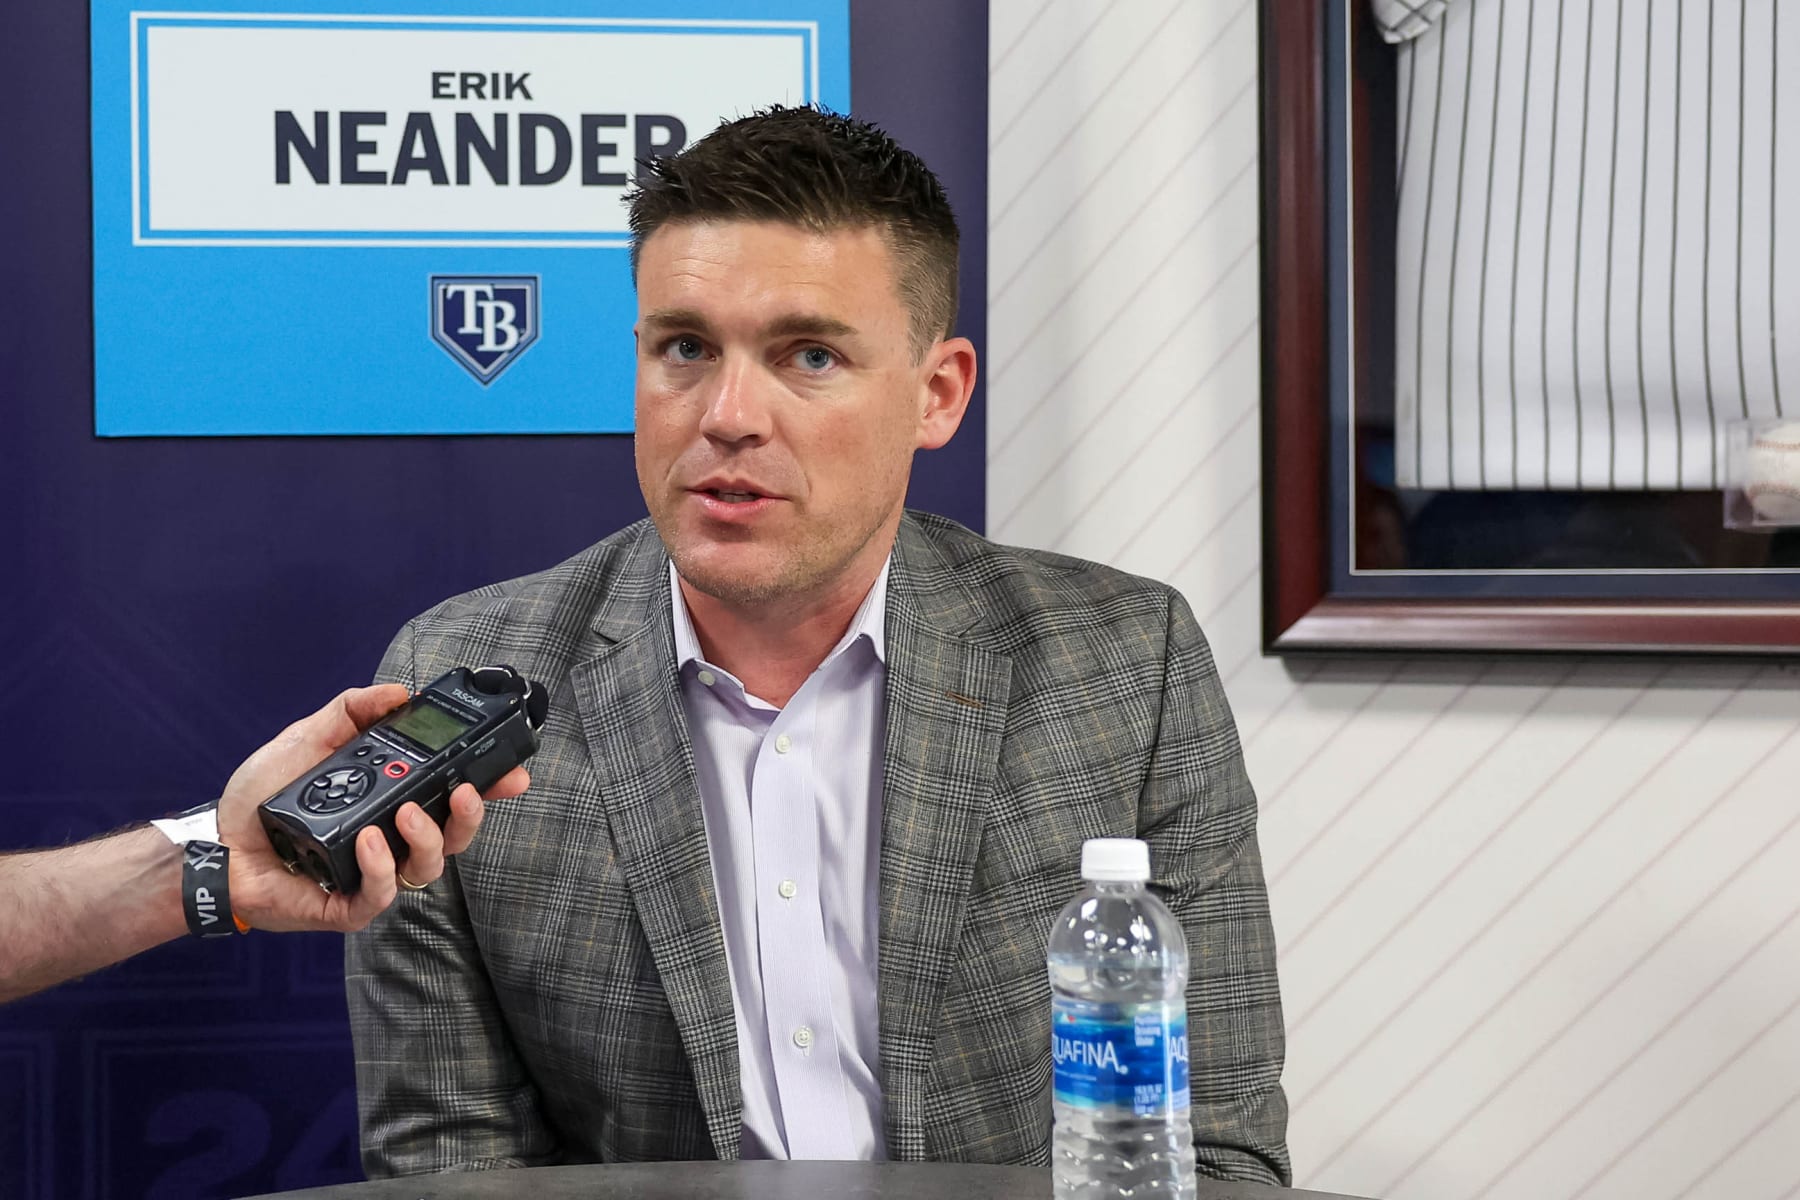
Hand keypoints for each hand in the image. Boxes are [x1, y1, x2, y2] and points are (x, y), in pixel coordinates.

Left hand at [214, 684, 530, 931]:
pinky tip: (367, 842)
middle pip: (456, 835)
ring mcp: (374, 875)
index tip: (513, 773)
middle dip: (472, 815)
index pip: (453, 796)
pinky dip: (382, 866)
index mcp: (392, 801)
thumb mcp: (310, 737)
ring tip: (403, 813)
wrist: (216, 842)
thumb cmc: (261, 796)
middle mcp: (391, 839)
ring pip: (429, 866)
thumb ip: (354, 709)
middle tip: (466, 790)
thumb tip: (401, 691)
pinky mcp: (349, 906)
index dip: (490, 786)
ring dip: (428, 837)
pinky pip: (384, 892)